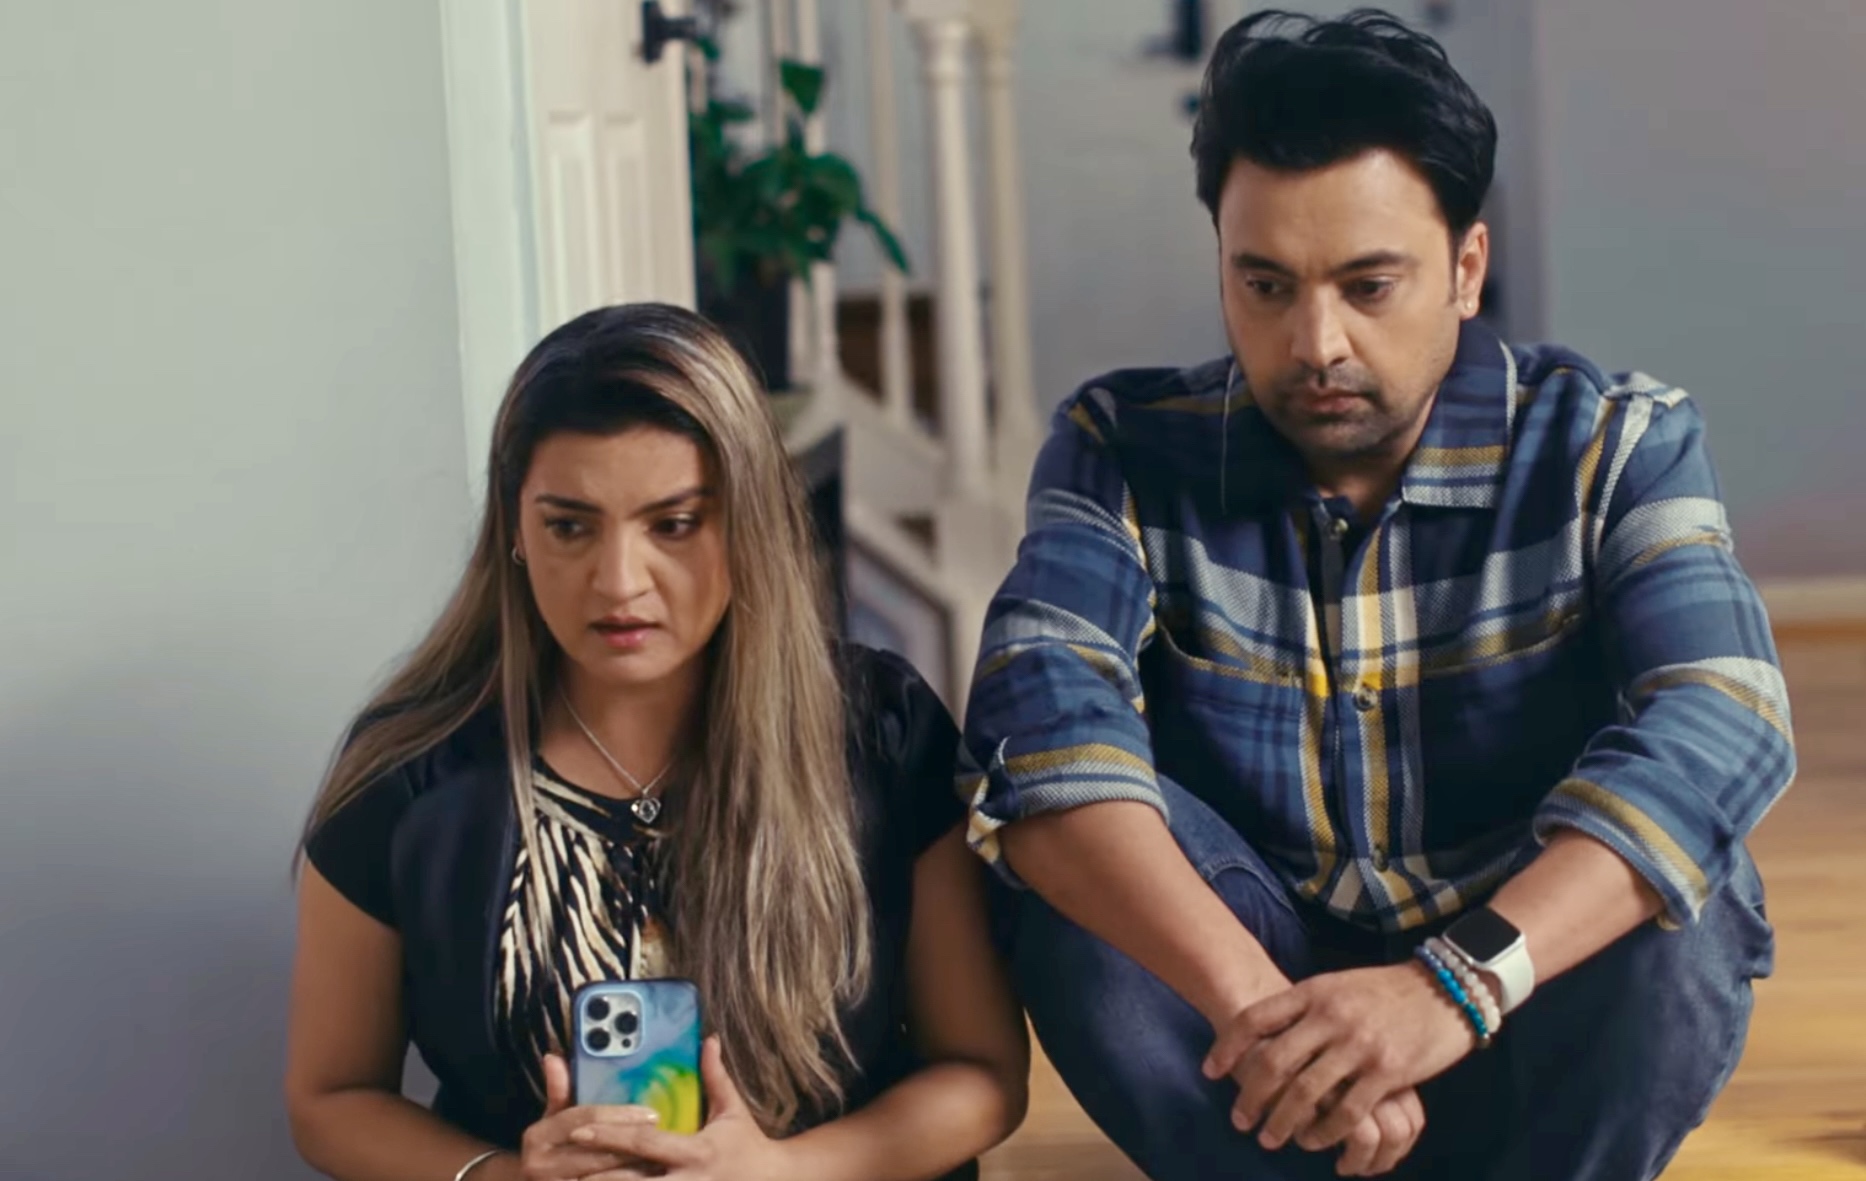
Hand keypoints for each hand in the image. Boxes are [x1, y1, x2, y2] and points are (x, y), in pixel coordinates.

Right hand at [513, 1053, 658, 1179]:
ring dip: (636, 1169)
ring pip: (605, 1177)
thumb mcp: (552, 1121)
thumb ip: (559, 1091)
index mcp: (538, 1136)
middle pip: (598, 1150)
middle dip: (634, 1144)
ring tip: (662, 1158)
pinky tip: (648, 1176)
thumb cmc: (551, 1151)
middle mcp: (539, 1164)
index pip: (586, 1118)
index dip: (620, 1115)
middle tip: (665, 1137)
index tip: (652, 1114)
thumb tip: (553, 1056)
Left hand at [567, 1036, 793, 1180]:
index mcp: (695, 1152)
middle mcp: (686, 1180)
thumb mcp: (732, 1110)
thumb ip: (715, 1076)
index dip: (609, 1136)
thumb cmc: (749, 1145)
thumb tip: (707, 1039)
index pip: (643, 1143)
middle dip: (593, 1178)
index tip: (579, 1130)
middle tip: (561, 1171)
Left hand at [1204, 962, 1478, 1161]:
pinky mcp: (1387, 1072)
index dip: (1228, 1046)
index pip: (1256, 1018)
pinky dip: (1325, 1132)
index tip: (1211, 1071)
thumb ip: (1304, 1007)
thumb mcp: (1336, 986)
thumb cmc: (1384, 991)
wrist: (1445, 990)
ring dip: (1283, 1122)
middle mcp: (1330, 1016)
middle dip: (1251, 1097)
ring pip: (1306, 1093)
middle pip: (1274, 1063)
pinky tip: (1315, 1142)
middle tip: (1240, 1120)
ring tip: (1270, 1139)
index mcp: (1313, 992)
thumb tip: (1266, 1032)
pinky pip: (1348, 1112)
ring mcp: (1358, 1045)